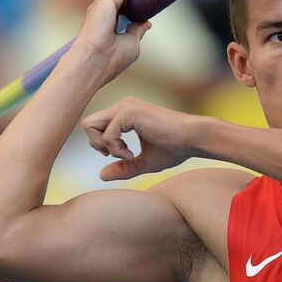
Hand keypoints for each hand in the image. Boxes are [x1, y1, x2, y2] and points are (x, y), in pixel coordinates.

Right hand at [72, 0, 153, 83]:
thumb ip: (137, 30)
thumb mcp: (131, 43)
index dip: (138, 1)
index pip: (125, 6)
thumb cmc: (111, 58)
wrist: (97, 61)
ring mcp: (104, 3)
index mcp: (106, 21)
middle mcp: (103, 10)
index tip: (152, 0)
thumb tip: (146, 23)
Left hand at [82, 96, 198, 179]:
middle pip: (87, 124)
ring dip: (103, 145)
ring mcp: (125, 107)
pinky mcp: (129, 113)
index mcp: (125, 112)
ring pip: (90, 125)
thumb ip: (123, 167)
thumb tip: (101, 175)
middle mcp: (123, 106)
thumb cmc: (174, 148)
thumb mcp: (143, 161)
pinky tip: (132, 153)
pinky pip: (107, 135)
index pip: (96, 125)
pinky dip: (116, 149)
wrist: (193, 139)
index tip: (123, 154)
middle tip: (119, 155)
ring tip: (126, 154)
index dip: (101, 144)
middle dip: (97, 144)